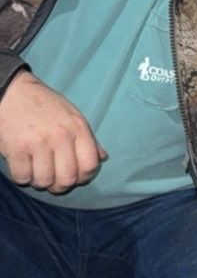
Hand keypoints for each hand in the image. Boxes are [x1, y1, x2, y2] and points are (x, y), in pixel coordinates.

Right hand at [0, 71, 106, 191]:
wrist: (11, 91)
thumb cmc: (43, 105)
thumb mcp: (71, 115)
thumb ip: (87, 138)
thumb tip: (103, 157)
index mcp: (78, 128)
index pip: (90, 165)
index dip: (83, 177)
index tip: (74, 176)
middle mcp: (60, 136)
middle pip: (67, 179)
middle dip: (60, 185)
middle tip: (52, 179)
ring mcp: (38, 143)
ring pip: (44, 181)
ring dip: (39, 181)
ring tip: (36, 170)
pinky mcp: (16, 148)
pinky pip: (22, 178)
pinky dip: (21, 177)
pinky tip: (22, 166)